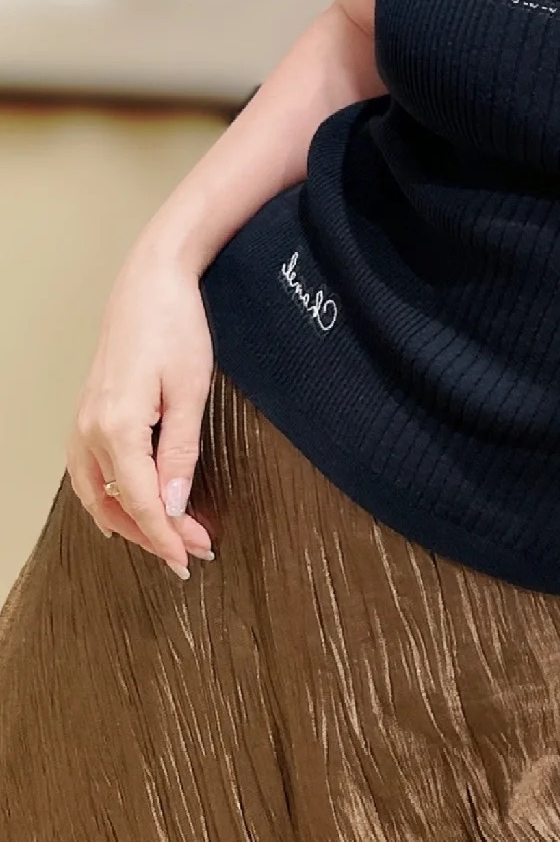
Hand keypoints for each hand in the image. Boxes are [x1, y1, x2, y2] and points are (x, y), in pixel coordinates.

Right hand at [66, 246, 215, 576]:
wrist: (150, 283)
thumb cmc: (176, 328)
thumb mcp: (191, 392)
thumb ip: (180, 454)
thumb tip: (174, 506)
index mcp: (116, 428)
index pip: (140, 501)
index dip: (166, 536)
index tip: (191, 559)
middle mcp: (90, 430)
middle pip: (114, 504)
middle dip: (153, 534)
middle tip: (194, 550)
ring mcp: (83, 421)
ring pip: (96, 493)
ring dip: (130, 520)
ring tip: (169, 537)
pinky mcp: (88, 413)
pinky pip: (90, 472)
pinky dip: (110, 497)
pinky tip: (127, 508)